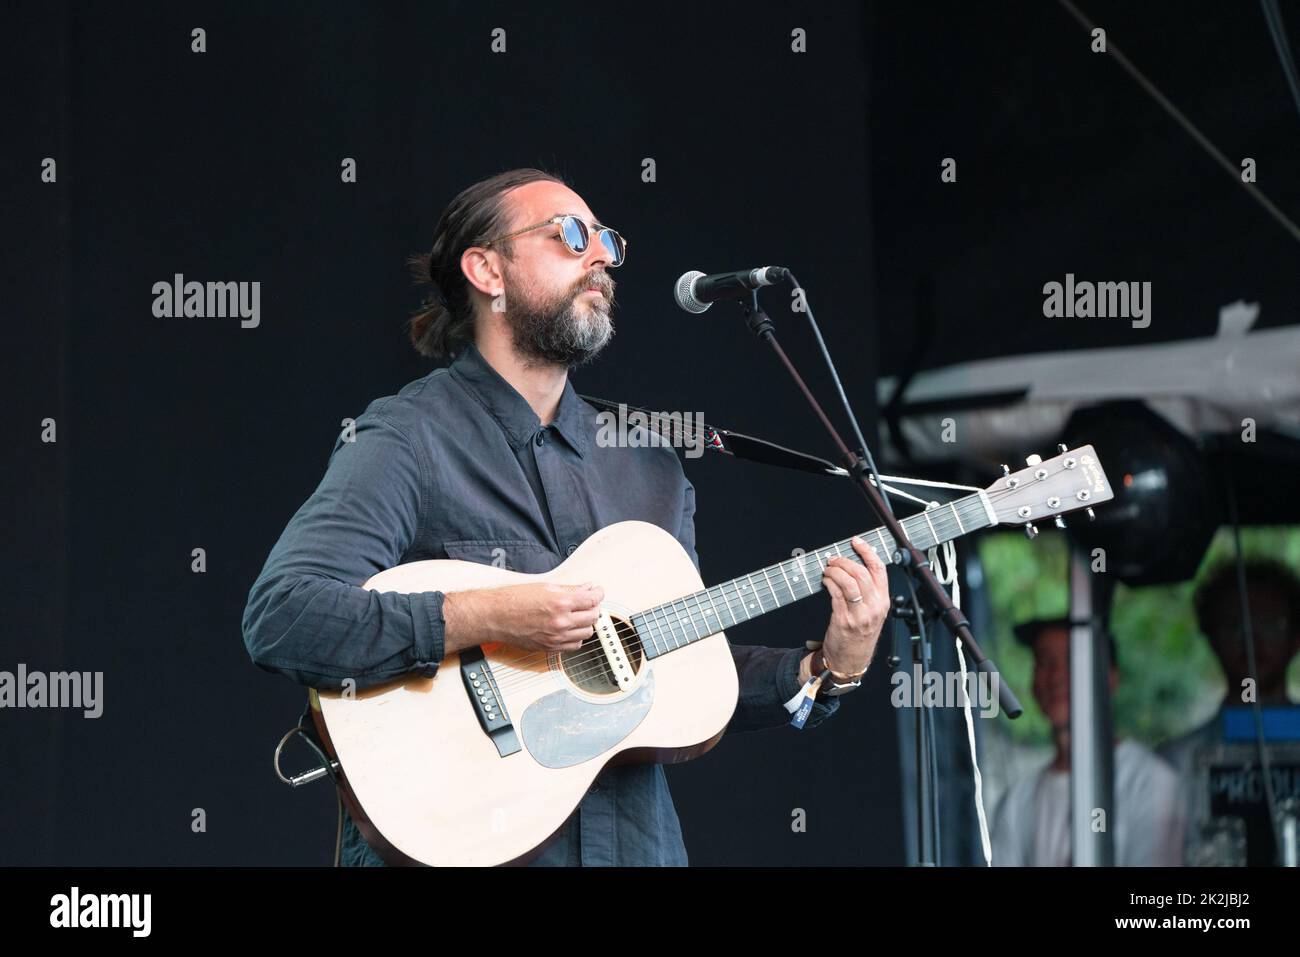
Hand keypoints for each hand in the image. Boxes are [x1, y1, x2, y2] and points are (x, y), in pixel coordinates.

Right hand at [443, 581, 604, 653]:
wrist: (495, 616)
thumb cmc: (514, 600)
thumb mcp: (545, 587)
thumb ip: (569, 589)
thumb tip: (586, 589)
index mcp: (560, 603)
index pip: (592, 599)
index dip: (598, 593)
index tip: (596, 591)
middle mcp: (561, 622)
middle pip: (593, 617)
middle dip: (594, 607)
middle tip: (588, 602)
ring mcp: (556, 637)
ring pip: (587, 633)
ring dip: (586, 623)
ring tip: (579, 615)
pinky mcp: (550, 648)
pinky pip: (575, 646)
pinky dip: (577, 637)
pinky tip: (570, 628)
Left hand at [819, 536, 889, 675]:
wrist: (851, 660)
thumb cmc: (860, 635)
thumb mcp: (873, 612)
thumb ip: (869, 592)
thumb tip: (853, 565)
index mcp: (883, 602)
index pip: (879, 570)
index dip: (867, 551)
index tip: (856, 542)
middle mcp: (874, 607)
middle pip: (861, 573)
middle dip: (844, 561)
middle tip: (834, 559)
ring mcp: (859, 614)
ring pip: (848, 581)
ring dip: (834, 571)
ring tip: (828, 569)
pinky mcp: (843, 619)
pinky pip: (835, 593)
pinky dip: (828, 582)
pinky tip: (825, 581)